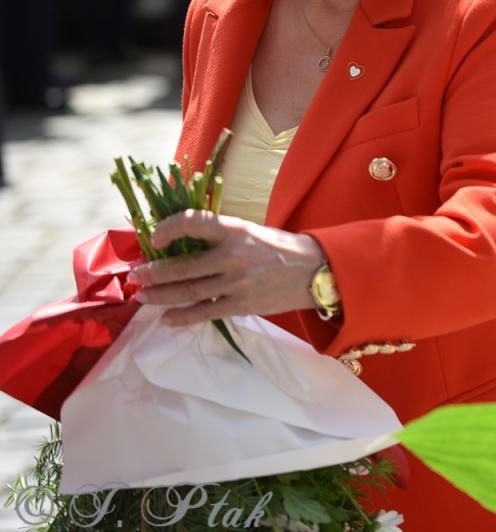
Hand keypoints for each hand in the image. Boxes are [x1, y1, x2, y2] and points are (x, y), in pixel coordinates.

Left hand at [131, 211, 325, 324]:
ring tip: (143, 297)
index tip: (154, 238)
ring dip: (160, 295)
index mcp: (235, 230)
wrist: (315, 270)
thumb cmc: (279, 248)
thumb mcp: (250, 232)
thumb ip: (220, 237)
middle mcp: (233, 255)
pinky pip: (204, 312)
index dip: (167, 228)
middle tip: (135, 277)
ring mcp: (237, 283)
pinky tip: (167, 318)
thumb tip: (182, 245)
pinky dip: (182, 317)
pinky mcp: (242, 304)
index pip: (192, 222)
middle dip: (153, 272)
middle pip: (182, 267)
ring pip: (188, 292)